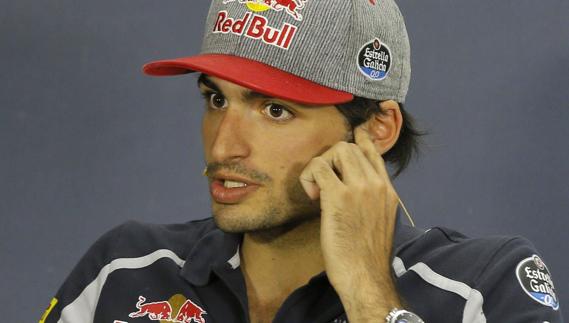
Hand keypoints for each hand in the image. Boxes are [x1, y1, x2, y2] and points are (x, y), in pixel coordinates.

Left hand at [300, 126, 400, 320]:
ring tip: (318, 190)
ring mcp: (359, 188)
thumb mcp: (379, 222)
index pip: (374, 153)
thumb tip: (352, 189)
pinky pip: (319, 167)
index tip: (354, 134)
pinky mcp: (339, 197)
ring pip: (337, 151)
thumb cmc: (367, 257)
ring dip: (321, 165)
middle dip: (331, 159)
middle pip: (350, 147)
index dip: (360, 140)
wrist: (366, 277)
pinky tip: (312, 197)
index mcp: (388, 191)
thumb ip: (371, 200)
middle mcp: (377, 184)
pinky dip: (309, 177)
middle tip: (324, 183)